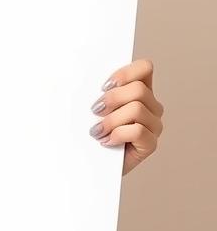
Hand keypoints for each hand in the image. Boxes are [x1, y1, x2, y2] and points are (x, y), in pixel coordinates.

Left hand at [90, 58, 163, 175]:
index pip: (144, 68)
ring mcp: (153, 125)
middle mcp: (151, 106)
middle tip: (94, 111)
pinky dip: (117, 135)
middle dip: (111, 99)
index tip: (103, 86)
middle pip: (138, 90)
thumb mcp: (91, 107)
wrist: (91, 162)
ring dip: (111, 120)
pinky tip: (106, 141)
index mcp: (139, 90)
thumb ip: (94, 91)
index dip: (125, 73)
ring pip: (137, 109)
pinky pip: (137, 131)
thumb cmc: (89, 130)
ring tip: (97, 131)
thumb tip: (77, 78)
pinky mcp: (151, 144)